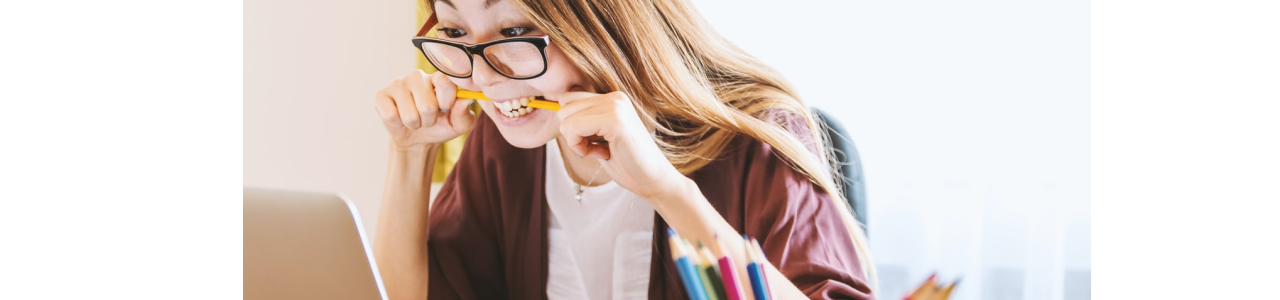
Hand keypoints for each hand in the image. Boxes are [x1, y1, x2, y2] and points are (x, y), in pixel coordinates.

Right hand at [374, 70, 477, 147]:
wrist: (417, 139)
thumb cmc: (441, 126)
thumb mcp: (459, 124)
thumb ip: (464, 113)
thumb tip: (465, 99)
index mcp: (438, 78)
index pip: (445, 82)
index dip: (447, 102)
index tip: (446, 109)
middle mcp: (418, 76)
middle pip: (427, 105)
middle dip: (429, 120)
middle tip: (428, 118)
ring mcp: (398, 84)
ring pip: (409, 114)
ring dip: (414, 124)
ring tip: (415, 120)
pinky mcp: (381, 95)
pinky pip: (391, 115)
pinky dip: (398, 124)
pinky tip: (399, 118)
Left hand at [555, 91, 686, 199]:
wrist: (653, 180)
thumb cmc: (627, 163)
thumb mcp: (600, 136)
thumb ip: (584, 121)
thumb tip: (557, 111)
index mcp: (612, 98)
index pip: (568, 99)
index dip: (571, 124)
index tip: (591, 141)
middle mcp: (614, 97)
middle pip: (563, 107)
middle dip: (572, 133)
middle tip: (595, 148)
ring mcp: (616, 106)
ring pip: (566, 118)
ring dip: (576, 141)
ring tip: (600, 151)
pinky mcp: (615, 121)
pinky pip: (574, 128)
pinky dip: (579, 146)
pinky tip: (601, 154)